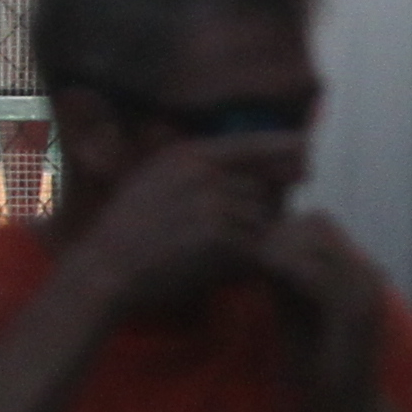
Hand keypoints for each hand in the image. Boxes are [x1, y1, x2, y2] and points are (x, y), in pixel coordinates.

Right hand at [54, 142, 281, 323]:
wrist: (104, 268)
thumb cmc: (127, 232)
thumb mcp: (152, 183)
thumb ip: (196, 172)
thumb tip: (245, 171)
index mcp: (186, 155)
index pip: (252, 142)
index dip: (284, 146)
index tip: (307, 154)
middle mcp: (203, 171)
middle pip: (260, 187)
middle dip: (260, 209)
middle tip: (234, 233)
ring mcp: (212, 200)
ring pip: (261, 216)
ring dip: (252, 236)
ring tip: (219, 253)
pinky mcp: (218, 232)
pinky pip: (254, 242)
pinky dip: (247, 256)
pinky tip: (223, 266)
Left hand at [263, 211, 395, 411]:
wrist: (346, 403)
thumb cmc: (313, 356)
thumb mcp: (291, 306)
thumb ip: (281, 275)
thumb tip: (251, 243)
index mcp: (353, 269)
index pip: (317, 221)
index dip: (279, 228)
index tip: (249, 249)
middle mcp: (366, 273)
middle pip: (316, 222)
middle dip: (276, 234)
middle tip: (249, 255)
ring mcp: (365, 290)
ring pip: (318, 241)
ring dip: (279, 249)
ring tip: (254, 266)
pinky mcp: (356, 314)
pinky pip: (321, 276)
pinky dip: (289, 272)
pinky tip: (266, 279)